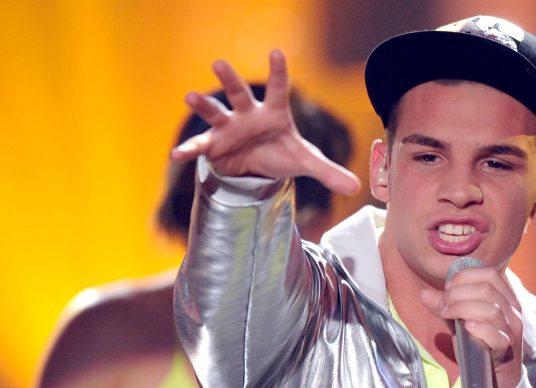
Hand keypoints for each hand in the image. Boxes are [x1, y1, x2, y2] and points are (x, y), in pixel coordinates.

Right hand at [170, 50, 360, 196]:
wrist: (258, 166)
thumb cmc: (282, 153)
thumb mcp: (306, 162)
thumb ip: (330, 171)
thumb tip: (358, 186)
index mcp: (274, 112)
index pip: (278, 89)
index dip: (278, 72)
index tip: (276, 53)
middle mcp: (249, 114)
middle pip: (239, 93)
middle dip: (230, 80)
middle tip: (219, 63)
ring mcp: (229, 127)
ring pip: (216, 111)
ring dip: (203, 105)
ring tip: (190, 96)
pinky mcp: (215, 144)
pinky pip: (201, 146)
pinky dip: (190, 150)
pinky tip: (176, 156)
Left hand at [420, 267, 524, 387]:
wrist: (493, 379)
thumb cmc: (479, 346)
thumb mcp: (460, 323)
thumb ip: (445, 308)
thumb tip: (423, 293)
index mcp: (505, 299)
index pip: (490, 274)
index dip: (465, 276)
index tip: (448, 288)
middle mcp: (512, 311)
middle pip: (487, 289)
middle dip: (458, 293)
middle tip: (443, 306)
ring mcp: (511, 331)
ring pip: (491, 309)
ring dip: (463, 308)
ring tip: (447, 315)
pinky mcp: (507, 350)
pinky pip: (497, 335)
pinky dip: (480, 328)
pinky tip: (465, 327)